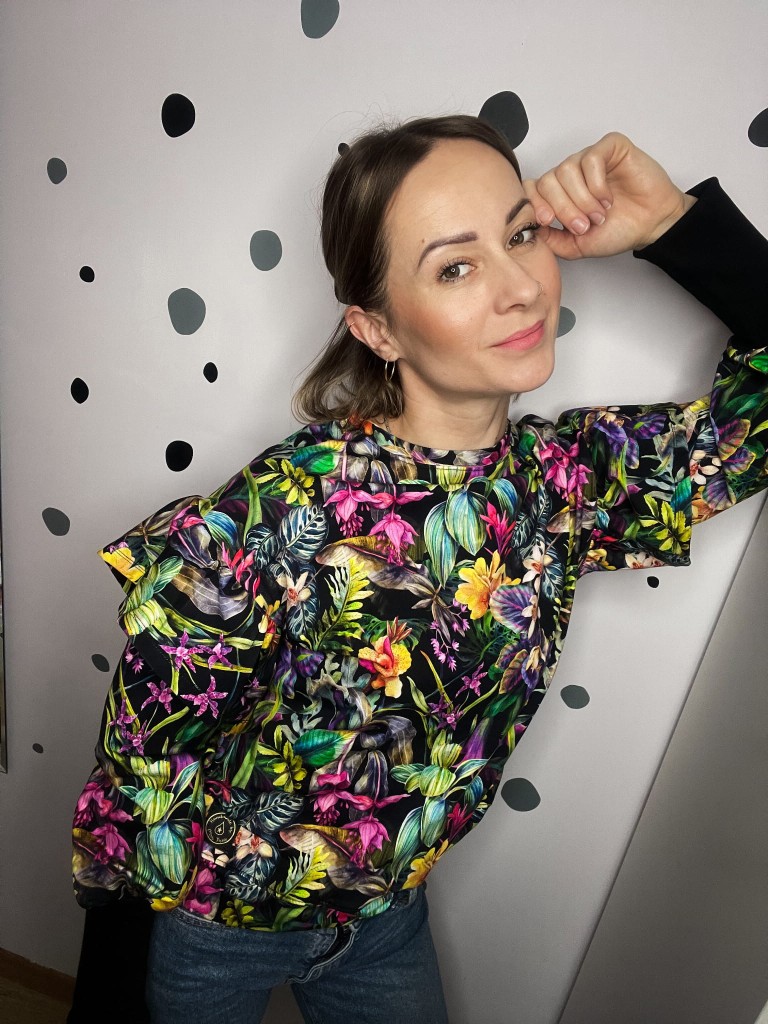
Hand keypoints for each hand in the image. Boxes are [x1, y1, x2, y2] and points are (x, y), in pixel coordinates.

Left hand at [522, 131, 695, 259]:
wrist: (651, 225)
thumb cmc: (618, 230)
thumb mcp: (576, 245)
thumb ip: (551, 239)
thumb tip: (531, 228)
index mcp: (559, 193)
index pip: (531, 188)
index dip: (535, 204)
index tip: (548, 222)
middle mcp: (570, 173)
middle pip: (548, 181)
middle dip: (563, 208)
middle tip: (583, 225)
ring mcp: (589, 159)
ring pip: (566, 170)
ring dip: (582, 198)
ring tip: (599, 214)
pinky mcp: (610, 147)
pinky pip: (591, 158)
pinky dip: (596, 184)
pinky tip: (608, 197)